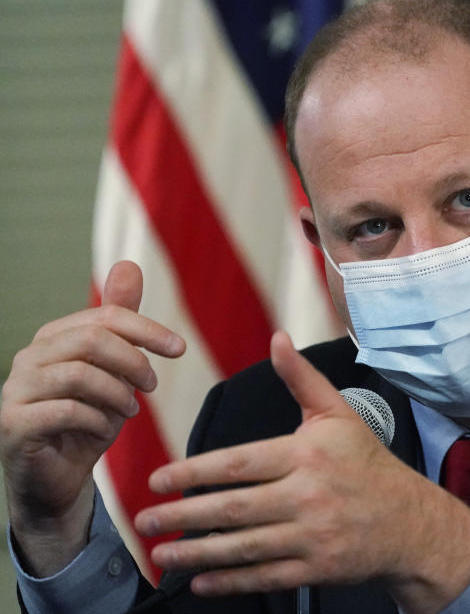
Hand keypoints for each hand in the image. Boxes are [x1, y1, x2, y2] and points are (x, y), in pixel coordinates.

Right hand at [0, 261, 184, 574]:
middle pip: (92, 339)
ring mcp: (15, 390)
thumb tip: (128, 264)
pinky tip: (106, 429)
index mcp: (54, 337)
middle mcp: (29, 357)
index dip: (148, 329)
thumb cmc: (88, 419)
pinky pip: (66, 410)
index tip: (180, 349)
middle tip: (153, 385)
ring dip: (118, 393)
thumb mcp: (114, 370)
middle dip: (134, 360)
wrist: (58, 478)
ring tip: (132, 410)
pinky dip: (97, 419)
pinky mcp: (12, 424)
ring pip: (80, 374)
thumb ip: (120, 321)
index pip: (106, 317)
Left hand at [135, 331, 469, 613]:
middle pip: (234, 508)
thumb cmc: (367, 464)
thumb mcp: (338, 414)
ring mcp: (313, 535)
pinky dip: (230, 581)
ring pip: (244, 546)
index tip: (159, 480)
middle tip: (145, 519)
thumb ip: (301, 378)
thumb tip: (278, 338)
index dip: (194, 472)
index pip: (240, 463)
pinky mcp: (317, 569)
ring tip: (161, 552)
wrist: (410, 521)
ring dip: (197, 552)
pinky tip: (201, 581)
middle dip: (184, 515)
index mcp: (307, 455)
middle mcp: (309, 495)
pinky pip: (265, 576)